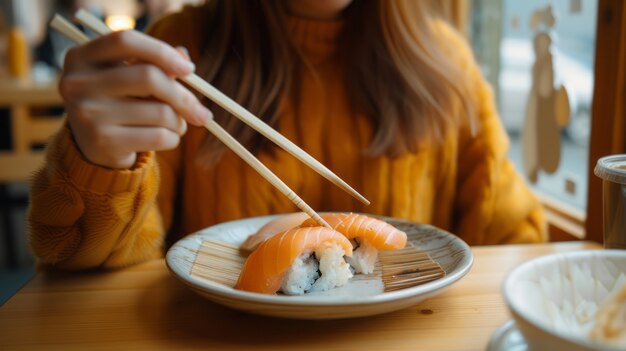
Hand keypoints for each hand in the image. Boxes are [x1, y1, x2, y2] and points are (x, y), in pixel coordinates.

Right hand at [59, 30, 211, 168]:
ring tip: (177, 125)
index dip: (162, 51)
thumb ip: (154, 62)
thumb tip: (184, 57)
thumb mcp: (129, 77)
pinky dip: (173, 139)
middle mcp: (78, 83)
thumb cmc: (118, 103)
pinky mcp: (103, 142)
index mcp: (82, 57)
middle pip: (148, 77)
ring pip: (160, 112)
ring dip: (179, 121)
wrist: (93, 148)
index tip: (189, 70)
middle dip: (183, 96)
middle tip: (200, 111)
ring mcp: (87, 113)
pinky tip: (168, 138)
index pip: (126, 41)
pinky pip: (159, 136)